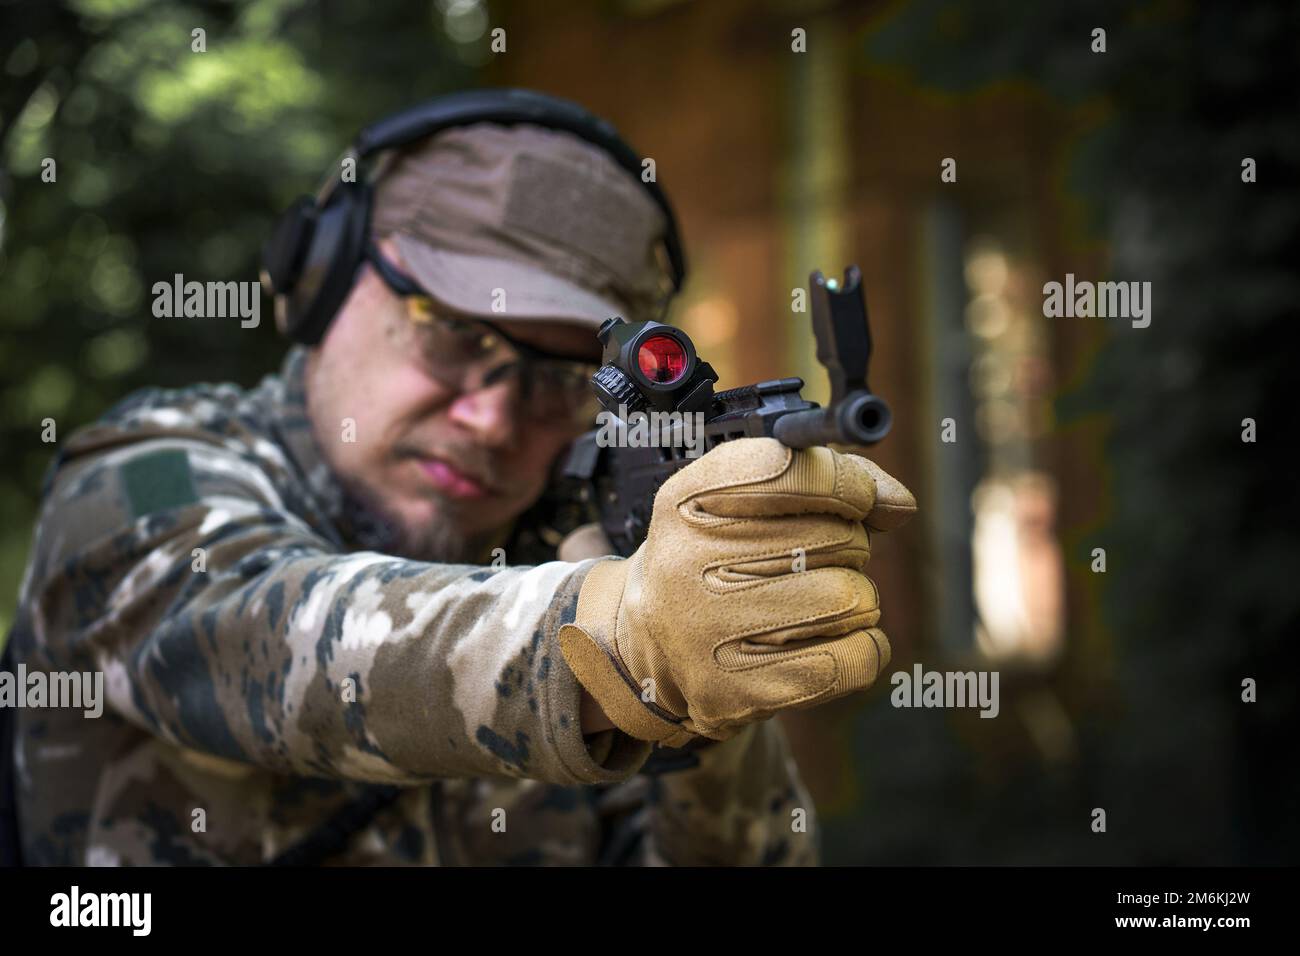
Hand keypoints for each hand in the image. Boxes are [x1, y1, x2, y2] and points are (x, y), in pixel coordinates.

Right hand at [558, 437, 915, 745]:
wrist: (650, 648)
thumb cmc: (716, 560)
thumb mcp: (745, 502)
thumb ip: (825, 480)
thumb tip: (898, 504)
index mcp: (688, 501)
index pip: (794, 471)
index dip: (850, 483)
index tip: (865, 499)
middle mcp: (687, 563)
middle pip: (837, 537)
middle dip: (851, 547)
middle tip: (819, 561)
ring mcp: (707, 632)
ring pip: (850, 599)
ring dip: (858, 600)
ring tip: (820, 602)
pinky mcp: (736, 691)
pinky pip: (852, 660)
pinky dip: (863, 647)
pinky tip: (832, 640)